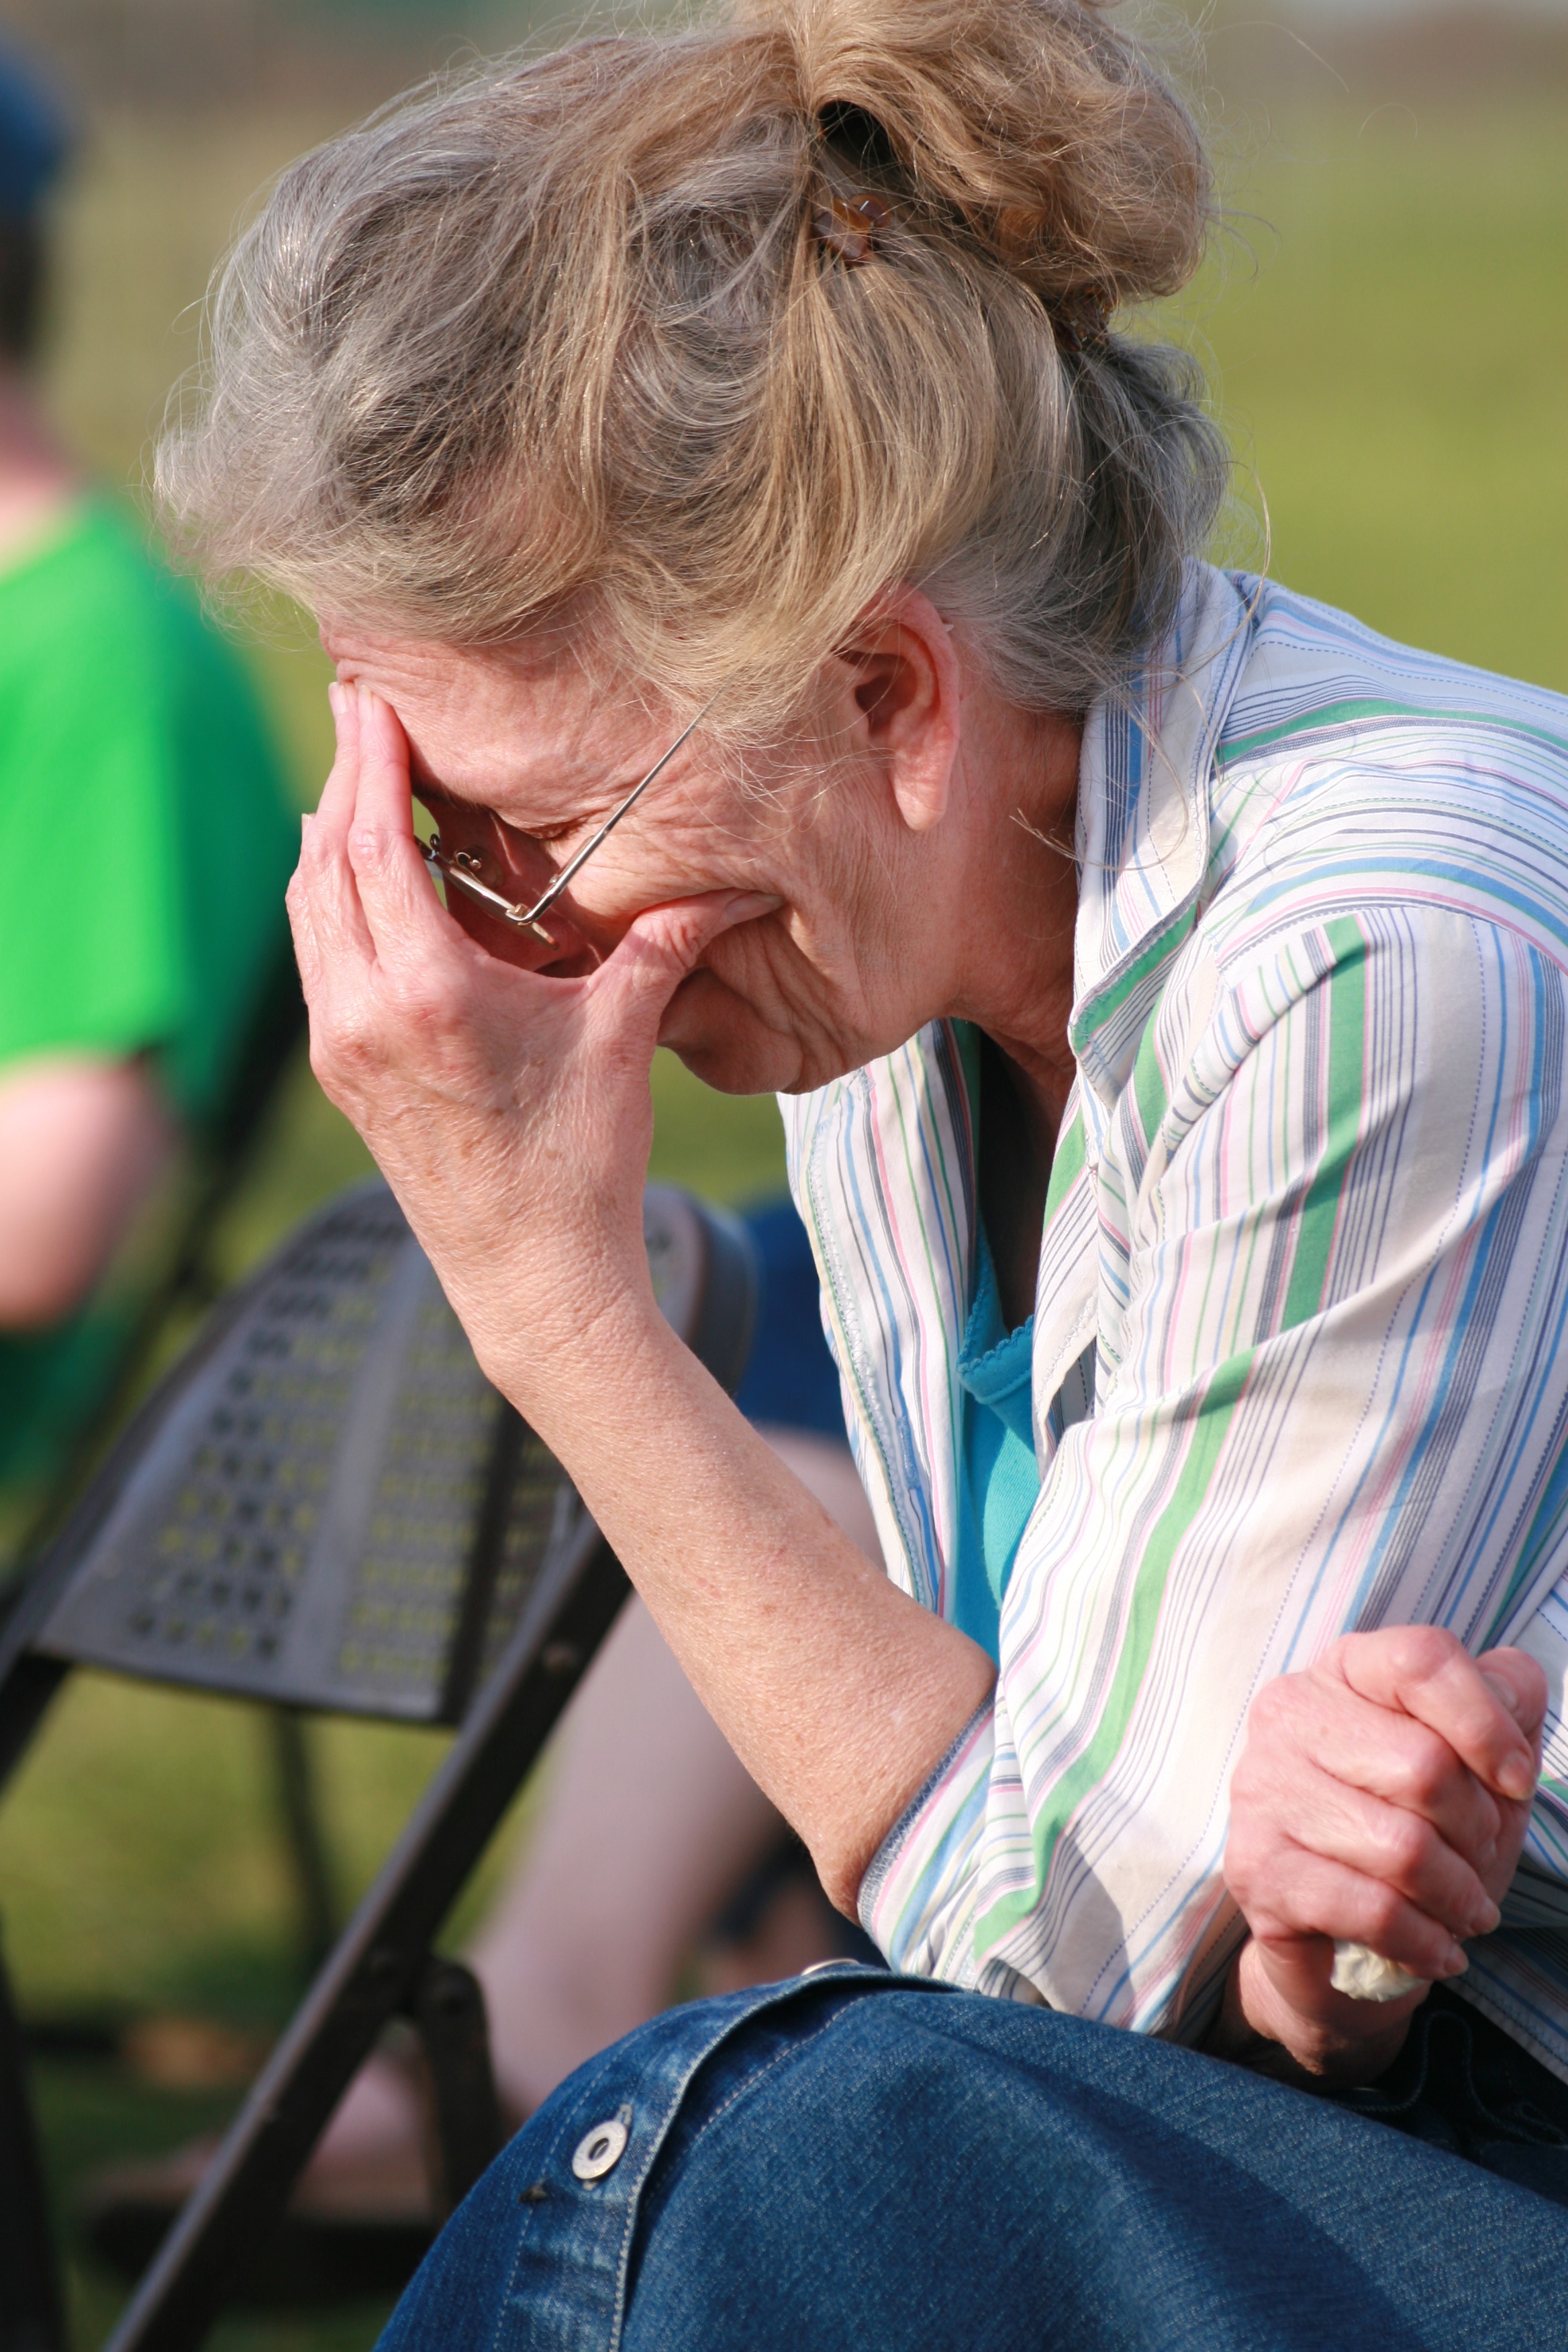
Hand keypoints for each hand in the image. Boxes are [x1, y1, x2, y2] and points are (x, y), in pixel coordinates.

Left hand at [287, 681, 773, 1405]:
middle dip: (343, 778)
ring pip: (309, 907)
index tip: (371, 693)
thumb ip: (661, 945)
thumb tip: (737, 885)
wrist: (531, 1280)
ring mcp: (341, 1045)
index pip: (375, 842)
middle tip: (360, 707)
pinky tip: (359, 873)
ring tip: (357, 776)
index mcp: (427, 992)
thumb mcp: (620, 1038)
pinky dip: (330, 897)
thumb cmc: (581, 1164)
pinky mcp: (342, 1071)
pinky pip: (317, 955)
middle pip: (325, 859)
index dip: (370, 760)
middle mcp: (363, 1012)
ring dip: (328, 835)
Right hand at [1219, 1627, 1545, 2080]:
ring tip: (1464, 1910)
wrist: (1336, 1926)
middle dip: (1477, 1833)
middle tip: (1478, 1861)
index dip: (1487, 1724)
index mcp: (1345, 1668)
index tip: (1516, 1782)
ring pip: (1403, 1848)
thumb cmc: (1417, 1823)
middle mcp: (1290, 1714)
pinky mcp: (1257, 1867)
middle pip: (1425, 1767)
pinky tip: (1436, 1948)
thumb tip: (1510, 1695)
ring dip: (1457, 1897)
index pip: (1422, 1662)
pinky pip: (1372, 1909)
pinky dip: (1424, 1942)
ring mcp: (1264, 1789)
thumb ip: (1507, 1702)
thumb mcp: (1477, 1756)